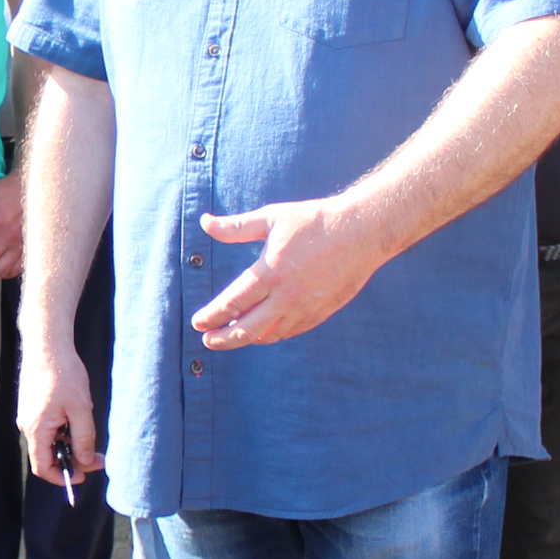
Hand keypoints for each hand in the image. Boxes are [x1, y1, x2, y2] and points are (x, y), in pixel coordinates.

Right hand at [15, 327, 97, 488]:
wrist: (47, 346)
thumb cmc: (62, 374)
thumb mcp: (81, 409)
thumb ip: (83, 439)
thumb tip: (84, 461)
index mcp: (36, 429)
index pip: (42, 467)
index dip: (62, 477)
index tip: (83, 475)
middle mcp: (27, 426)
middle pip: (46, 455)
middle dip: (71, 459)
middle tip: (96, 456)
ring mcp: (28, 415)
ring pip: (48, 441)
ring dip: (68, 443)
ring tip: (87, 428)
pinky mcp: (32, 407)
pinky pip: (46, 427)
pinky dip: (62, 430)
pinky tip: (76, 416)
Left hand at [191, 192, 389, 350]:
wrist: (362, 232)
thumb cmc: (314, 221)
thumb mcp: (272, 218)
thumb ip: (236, 227)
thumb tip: (205, 222)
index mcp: (271, 272)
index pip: (232, 303)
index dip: (211, 316)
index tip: (197, 322)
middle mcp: (286, 296)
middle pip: (246, 329)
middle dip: (223, 339)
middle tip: (207, 340)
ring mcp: (304, 308)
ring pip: (268, 335)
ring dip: (245, 339)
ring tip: (230, 336)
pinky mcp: (319, 313)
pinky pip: (289, 332)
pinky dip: (270, 336)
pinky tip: (261, 332)